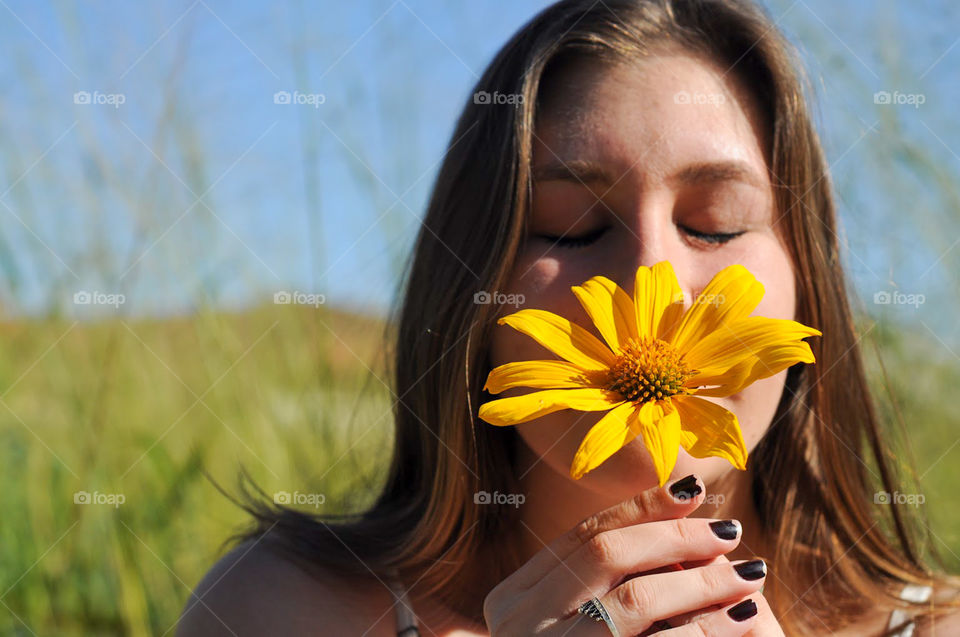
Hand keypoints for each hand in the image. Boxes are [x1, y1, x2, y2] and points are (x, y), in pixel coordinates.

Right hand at [483, 475, 767, 635]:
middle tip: (727, 531)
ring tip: (746, 572)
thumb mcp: (567, 620)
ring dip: (699, 580)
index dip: (640, 509)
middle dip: (672, 536)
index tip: (692, 492)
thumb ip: (598, 580)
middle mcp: (520, 624)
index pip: (580, 534)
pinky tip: (742, 617)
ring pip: (634, 601)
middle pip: (603, 554)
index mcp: (513, 599)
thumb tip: (677, 506)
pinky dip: (706, 628)